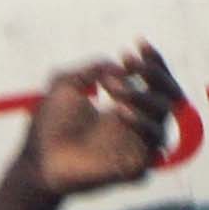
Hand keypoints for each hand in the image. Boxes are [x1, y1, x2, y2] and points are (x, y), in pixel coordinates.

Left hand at [18, 53, 172, 199]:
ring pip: (164, 118)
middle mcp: (137, 124)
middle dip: (155, 74)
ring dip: (143, 96)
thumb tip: (118, 68)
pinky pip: (155, 146)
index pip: (156, 82)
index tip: (138, 43)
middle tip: (129, 63)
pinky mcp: (134, 166)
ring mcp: (137, 145)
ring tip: (113, 89)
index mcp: (126, 104)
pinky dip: (142, 123)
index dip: (154, 61)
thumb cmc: (49, 124)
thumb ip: (94, 69)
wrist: (38, 158)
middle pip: (170, 97)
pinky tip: (120, 112)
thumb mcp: (68, 84)